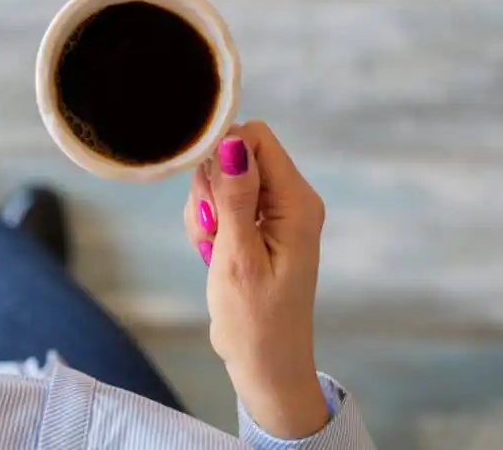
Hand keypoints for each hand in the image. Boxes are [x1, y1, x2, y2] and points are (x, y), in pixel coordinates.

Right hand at [184, 120, 329, 438]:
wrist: (264, 364)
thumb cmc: (254, 320)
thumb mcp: (238, 258)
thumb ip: (235, 197)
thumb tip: (232, 142)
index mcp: (297, 202)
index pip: (255, 138)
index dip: (221, 155)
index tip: (208, 196)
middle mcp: (290, 199)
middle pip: (235, 155)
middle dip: (210, 188)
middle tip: (212, 232)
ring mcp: (274, 212)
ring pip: (223, 179)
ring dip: (205, 209)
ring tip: (212, 249)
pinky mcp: (257, 225)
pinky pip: (223, 202)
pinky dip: (208, 223)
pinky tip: (212, 253)